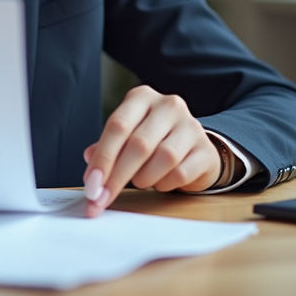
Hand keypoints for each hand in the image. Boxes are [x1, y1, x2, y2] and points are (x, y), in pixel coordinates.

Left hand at [82, 85, 219, 217]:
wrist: (194, 149)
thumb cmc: (154, 142)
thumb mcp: (127, 137)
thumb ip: (108, 147)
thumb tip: (89, 159)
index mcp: (142, 97)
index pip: (117, 126)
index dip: (102, 158)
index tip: (91, 184)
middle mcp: (168, 105)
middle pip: (138, 144)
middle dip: (117, 176)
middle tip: (102, 198)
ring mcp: (191, 125)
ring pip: (163, 158)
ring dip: (144, 178)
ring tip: (140, 180)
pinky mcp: (205, 149)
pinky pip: (181, 172)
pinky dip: (165, 183)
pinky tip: (161, 181)